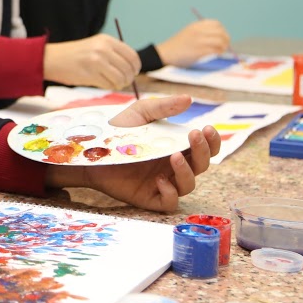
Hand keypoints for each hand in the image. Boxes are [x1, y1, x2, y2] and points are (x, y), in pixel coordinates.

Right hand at [42, 34, 140, 90]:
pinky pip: (109, 85)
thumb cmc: (74, 55)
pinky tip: (103, 83)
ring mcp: (97, 62)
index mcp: (106, 40)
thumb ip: (113, 53)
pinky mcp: (91, 74)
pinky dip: (109, 87)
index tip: (134, 72)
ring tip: (113, 83)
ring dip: (119, 84)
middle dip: (129, 78)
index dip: (136, 66)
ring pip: (120, 78)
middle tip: (124, 81)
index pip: (132, 55)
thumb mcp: (95, 45)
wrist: (52, 59)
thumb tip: (132, 68)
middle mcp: (103, 49)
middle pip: (128, 68)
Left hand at [44, 95, 220, 211]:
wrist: (91, 150)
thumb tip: (189, 99)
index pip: (204, 148)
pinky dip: (170, 193)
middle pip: (201, 165)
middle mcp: (172, 166)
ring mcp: (162, 182)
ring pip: (188, 185)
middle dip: (204, 152)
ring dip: (187, 172)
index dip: (211, 141)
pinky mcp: (148, 197)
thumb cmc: (116, 131)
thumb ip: (163, 107)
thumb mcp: (139, 114)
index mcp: (176, 146)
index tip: (208, 129)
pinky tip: (159, 179)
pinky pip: (169, 203)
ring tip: (174, 156)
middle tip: (194, 136)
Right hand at [156, 19, 230, 66]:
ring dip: (224, 46)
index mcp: (196, 25)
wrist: (166, 54)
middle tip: (225, 45)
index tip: (222, 36)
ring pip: (220, 41)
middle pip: (220, 32)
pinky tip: (217, 54)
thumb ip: (201, 32)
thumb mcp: (189, 32)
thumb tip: (219, 36)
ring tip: (221, 51)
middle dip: (226, 39)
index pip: (216, 24)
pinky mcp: (200, 51)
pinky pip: (215, 50)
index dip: (222, 30)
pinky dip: (219, 52)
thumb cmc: (177, 45)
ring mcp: (199, 41)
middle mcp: (199, 31)